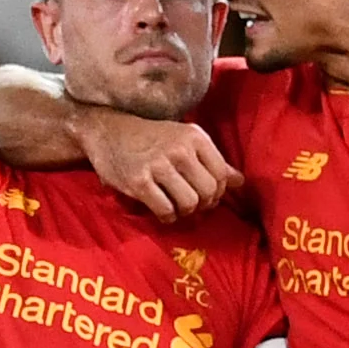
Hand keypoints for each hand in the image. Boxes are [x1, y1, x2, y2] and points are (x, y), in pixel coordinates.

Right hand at [84, 110, 239, 222]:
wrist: (108, 130)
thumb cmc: (150, 137)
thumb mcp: (183, 140)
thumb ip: (212, 160)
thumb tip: (240, 182)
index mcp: (194, 137)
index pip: (221, 174)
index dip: (218, 192)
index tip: (207, 197)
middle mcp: (179, 150)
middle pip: (207, 191)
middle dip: (203, 205)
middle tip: (192, 206)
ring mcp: (158, 166)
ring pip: (189, 203)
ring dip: (185, 212)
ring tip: (177, 208)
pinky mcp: (138, 182)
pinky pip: (165, 210)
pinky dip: (167, 217)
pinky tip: (163, 212)